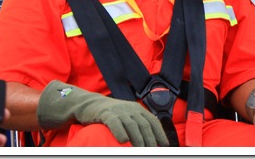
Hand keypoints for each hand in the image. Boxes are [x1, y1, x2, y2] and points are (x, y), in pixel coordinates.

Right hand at [37, 80, 168, 146]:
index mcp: (138, 109)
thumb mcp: (126, 116)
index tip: (164, 144)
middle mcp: (131, 109)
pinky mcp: (106, 113)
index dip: (159, 133)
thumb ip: (137, 124)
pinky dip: (120, 131)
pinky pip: (115, 123)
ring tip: (141, 150)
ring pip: (132, 125)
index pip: (152, 121)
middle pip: (144, 125)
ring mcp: (119, 110)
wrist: (90, 104)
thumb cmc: (110, 114)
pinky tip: (123, 141)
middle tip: (152, 151)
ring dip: (138, 139)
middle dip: (150, 139)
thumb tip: (150, 140)